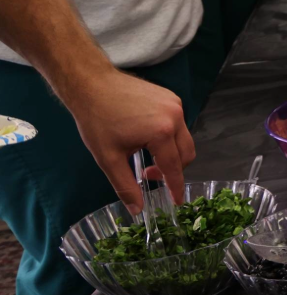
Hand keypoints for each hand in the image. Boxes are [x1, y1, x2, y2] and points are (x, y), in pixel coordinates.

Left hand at [62, 69, 194, 211]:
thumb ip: (125, 186)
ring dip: (170, 152)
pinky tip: (147, 136)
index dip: (175, 186)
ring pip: (183, 138)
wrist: (92, 85)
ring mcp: (176, 104)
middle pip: (186, 153)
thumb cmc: (97, 121)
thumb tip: (137, 210)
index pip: (174, 167)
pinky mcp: (172, 97)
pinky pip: (178, 123)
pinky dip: (169, 135)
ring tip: (146, 154)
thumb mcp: (108, 159)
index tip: (177, 201)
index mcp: (162, 133)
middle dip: (173, 169)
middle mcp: (175, 117)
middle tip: (149, 174)